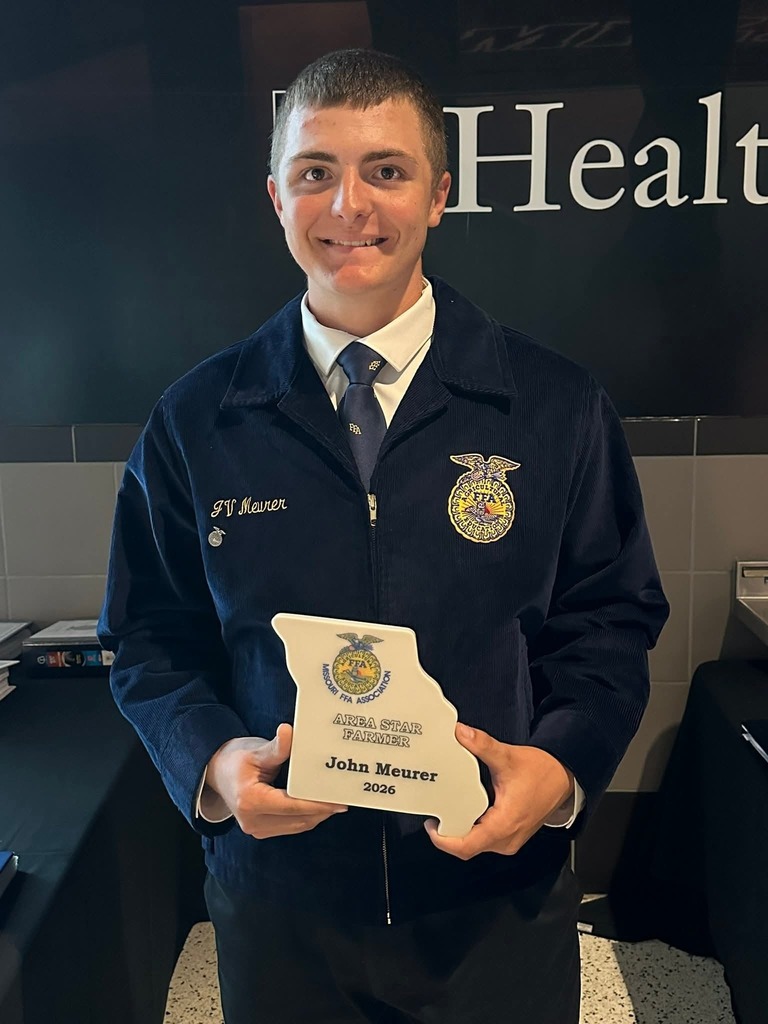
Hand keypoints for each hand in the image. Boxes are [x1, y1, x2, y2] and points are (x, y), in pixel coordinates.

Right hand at [204, 724, 346, 838]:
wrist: (215, 772)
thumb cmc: (234, 759)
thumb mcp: (255, 750)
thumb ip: (277, 747)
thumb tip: (289, 732)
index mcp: (251, 801)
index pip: (293, 806)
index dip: (318, 804)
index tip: (338, 800)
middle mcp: (253, 820)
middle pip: (298, 819)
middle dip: (322, 810)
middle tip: (344, 798)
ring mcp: (256, 828)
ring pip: (297, 826)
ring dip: (317, 815)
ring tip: (336, 801)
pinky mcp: (261, 829)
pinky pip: (290, 826)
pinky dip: (306, 817)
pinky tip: (320, 806)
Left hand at [424, 724, 573, 859]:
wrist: (563, 777)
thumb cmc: (542, 772)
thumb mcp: (508, 757)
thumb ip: (482, 745)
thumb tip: (461, 733)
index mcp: (504, 824)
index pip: (467, 846)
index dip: (444, 840)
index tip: (431, 825)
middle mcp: (507, 838)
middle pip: (468, 847)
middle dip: (449, 834)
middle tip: (435, 814)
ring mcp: (510, 839)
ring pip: (477, 844)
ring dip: (461, 832)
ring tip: (446, 812)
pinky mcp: (511, 835)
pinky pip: (485, 839)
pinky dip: (473, 828)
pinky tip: (464, 812)